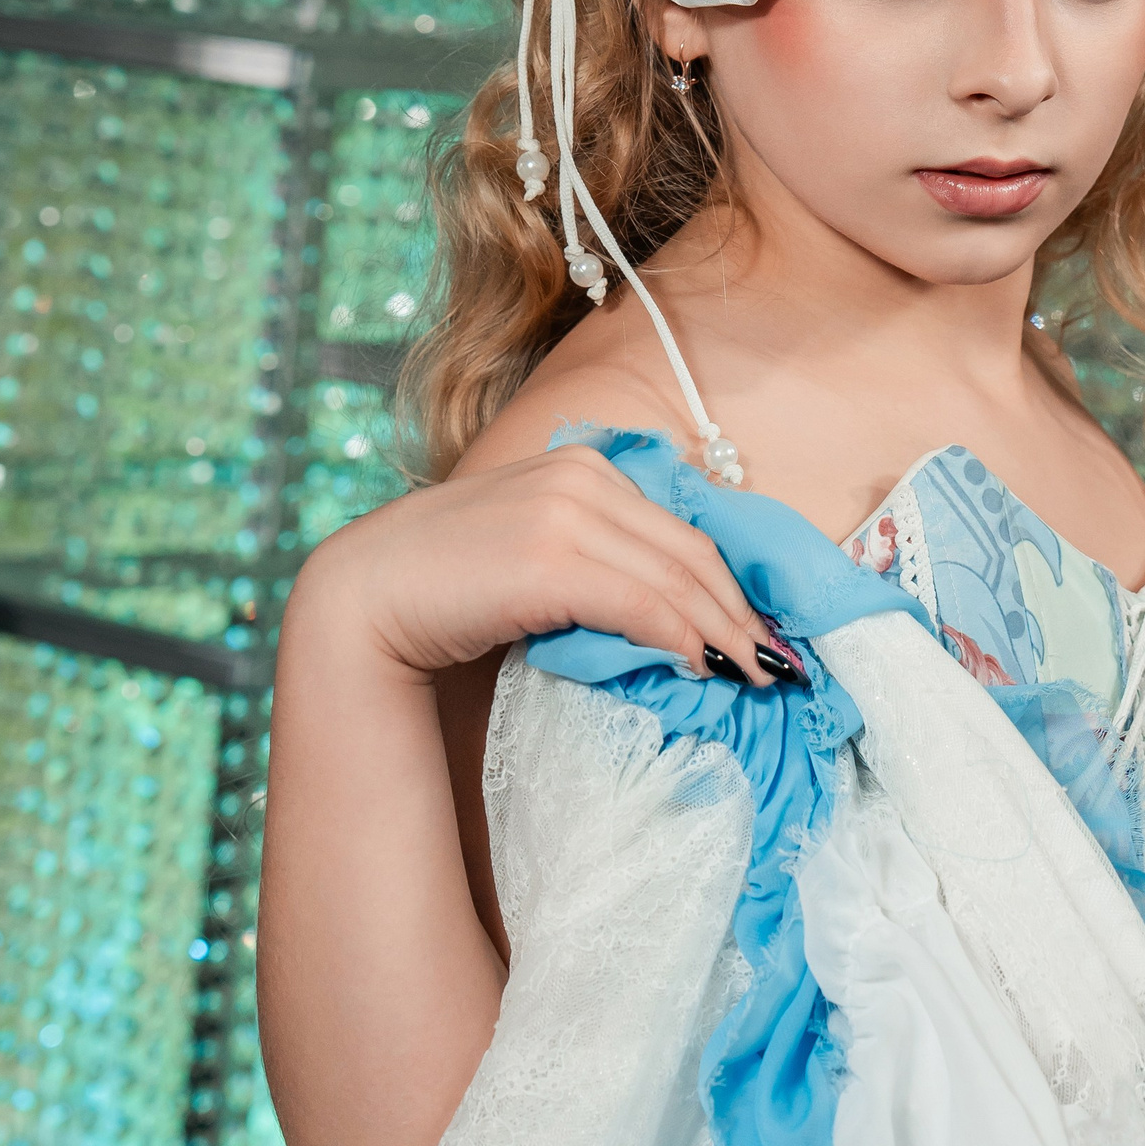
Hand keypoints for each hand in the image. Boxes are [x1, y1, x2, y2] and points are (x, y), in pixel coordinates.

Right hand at [287, 442, 775, 685]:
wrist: (367, 596)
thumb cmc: (452, 587)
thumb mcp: (539, 556)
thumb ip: (601, 563)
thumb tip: (678, 619)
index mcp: (587, 467)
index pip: (686, 531)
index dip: (733, 585)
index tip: (763, 632)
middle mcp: (584, 476)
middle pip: (694, 553)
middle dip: (743, 613)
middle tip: (778, 665)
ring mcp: (566, 510)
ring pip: (676, 579)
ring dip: (725, 633)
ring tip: (753, 678)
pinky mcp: (549, 556)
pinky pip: (641, 602)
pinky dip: (680, 636)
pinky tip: (700, 667)